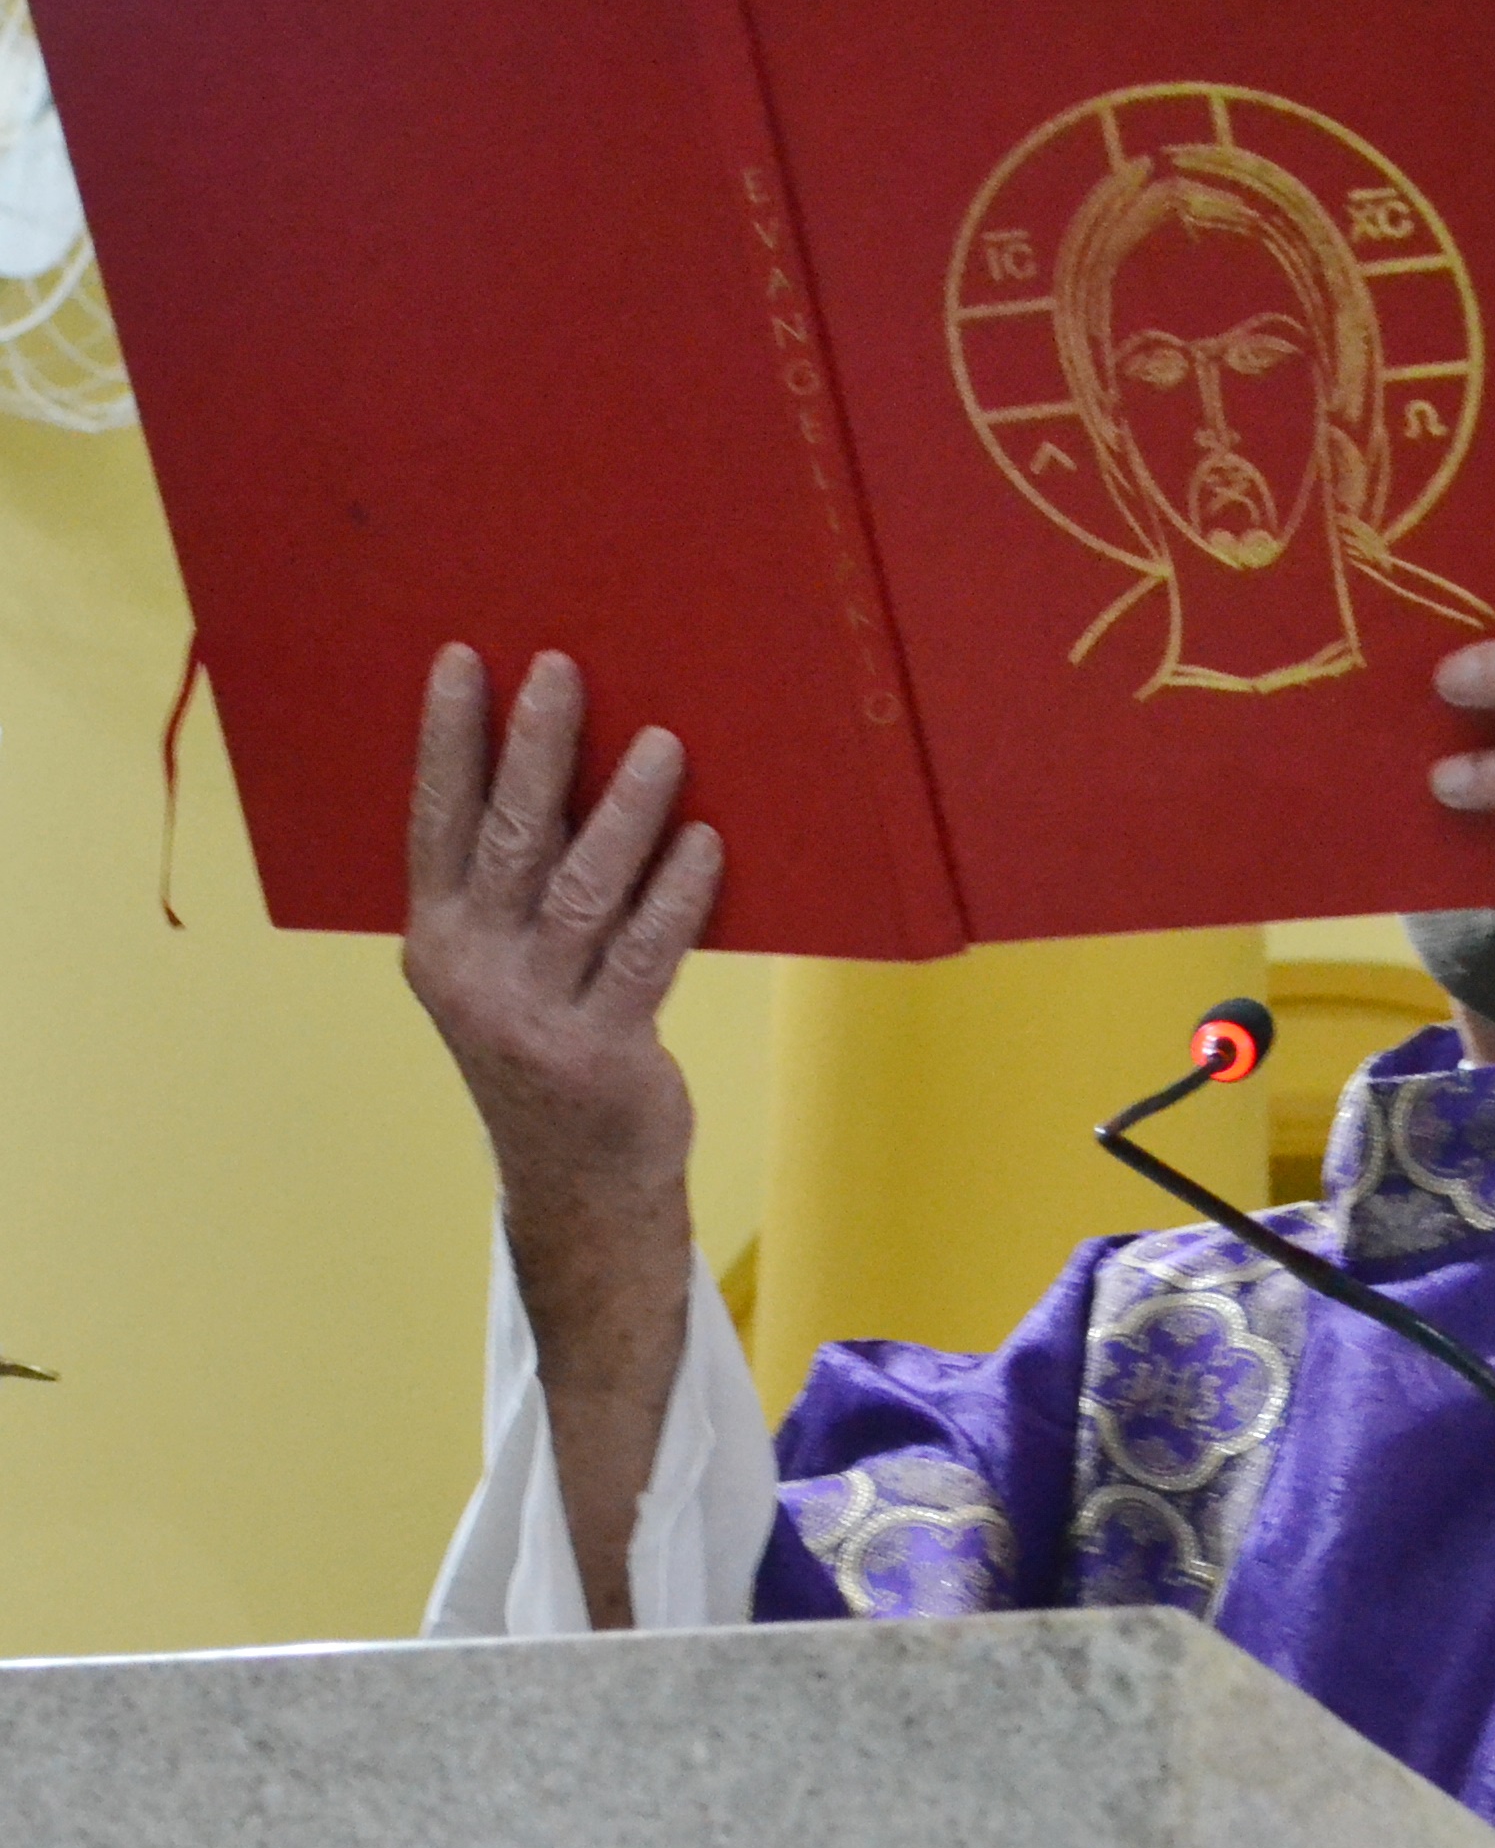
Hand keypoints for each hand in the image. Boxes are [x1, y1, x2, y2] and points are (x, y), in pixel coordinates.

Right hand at [403, 645, 723, 1625]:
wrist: (582, 1188)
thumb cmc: (551, 1048)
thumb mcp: (505, 974)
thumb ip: (519, 891)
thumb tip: (575, 770)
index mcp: (436, 942)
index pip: (433, 822)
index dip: (446, 739)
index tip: (463, 659)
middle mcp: (472, 972)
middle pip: (506, 839)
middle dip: (535, 747)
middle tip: (562, 668)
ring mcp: (535, 1015)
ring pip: (584, 889)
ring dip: (626, 810)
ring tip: (664, 743)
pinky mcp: (603, 1052)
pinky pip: (647, 955)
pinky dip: (679, 895)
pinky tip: (707, 843)